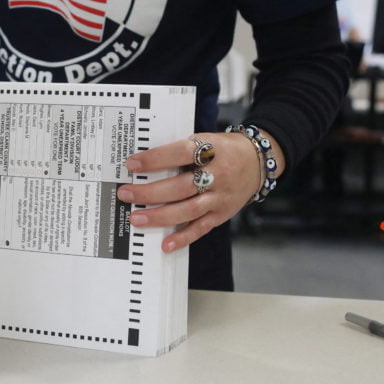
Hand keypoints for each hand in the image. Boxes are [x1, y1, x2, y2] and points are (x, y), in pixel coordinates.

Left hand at [117, 130, 284, 252]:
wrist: (258, 161)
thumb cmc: (224, 149)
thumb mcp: (205, 139)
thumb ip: (181, 150)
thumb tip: (146, 163)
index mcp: (211, 150)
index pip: (180, 153)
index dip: (155, 159)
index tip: (132, 164)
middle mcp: (217, 175)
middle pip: (180, 187)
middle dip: (149, 192)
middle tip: (126, 194)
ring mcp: (220, 197)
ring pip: (188, 210)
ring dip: (159, 216)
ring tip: (136, 218)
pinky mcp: (221, 214)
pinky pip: (200, 228)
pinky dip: (183, 238)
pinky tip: (165, 244)